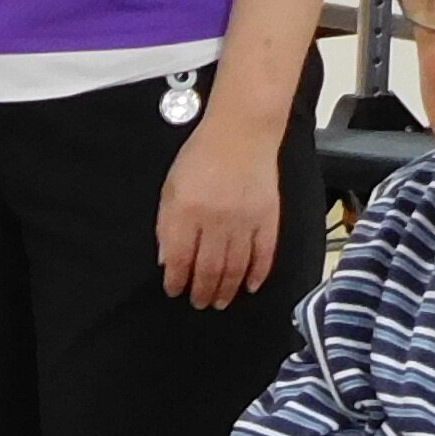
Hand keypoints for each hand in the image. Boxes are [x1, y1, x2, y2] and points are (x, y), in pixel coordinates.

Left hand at [157, 113, 283, 311]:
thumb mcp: (171, 187)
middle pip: (207, 268)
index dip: (176, 280)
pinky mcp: (268, 217)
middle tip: (199, 303)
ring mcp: (244, 220)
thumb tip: (166, 259)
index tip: (174, 290)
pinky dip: (258, 273)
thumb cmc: (202, 157)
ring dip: (227, 289)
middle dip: (201, 291)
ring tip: (220, 301)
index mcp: (186, 212)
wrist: (242, 132)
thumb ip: (167, 224)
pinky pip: (264, 254)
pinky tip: (251, 286)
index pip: (178, 258)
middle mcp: (215, 220)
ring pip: (235, 267)